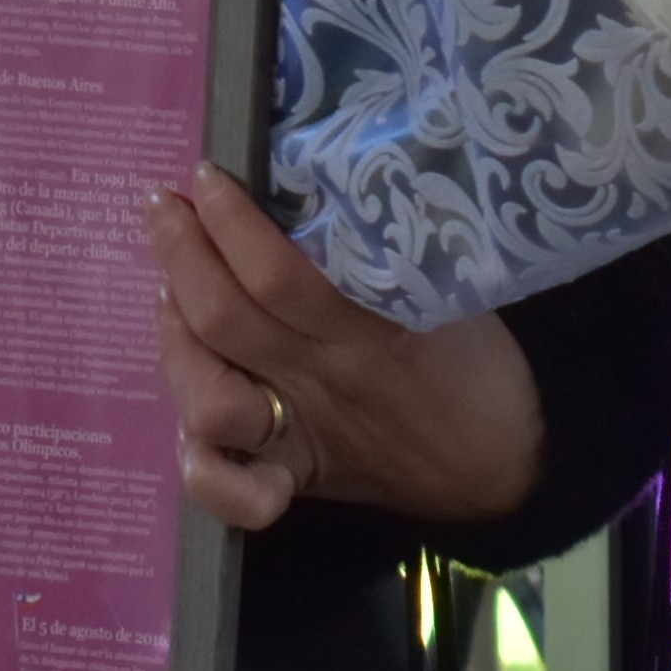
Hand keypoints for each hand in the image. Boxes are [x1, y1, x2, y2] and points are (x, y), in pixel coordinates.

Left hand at [145, 166, 543, 533]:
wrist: (506, 467)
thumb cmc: (478, 366)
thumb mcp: (446, 293)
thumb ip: (390, 254)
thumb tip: (321, 187)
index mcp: (366, 335)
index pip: (277, 275)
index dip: (230, 223)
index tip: (208, 176)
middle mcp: (319, 384)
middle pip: (224, 320)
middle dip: (180, 254)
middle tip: (164, 206)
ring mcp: (300, 436)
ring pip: (208, 397)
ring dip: (171, 339)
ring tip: (166, 291)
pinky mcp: (297, 478)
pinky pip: (236, 493)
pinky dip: (201, 468)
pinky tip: (182, 427)